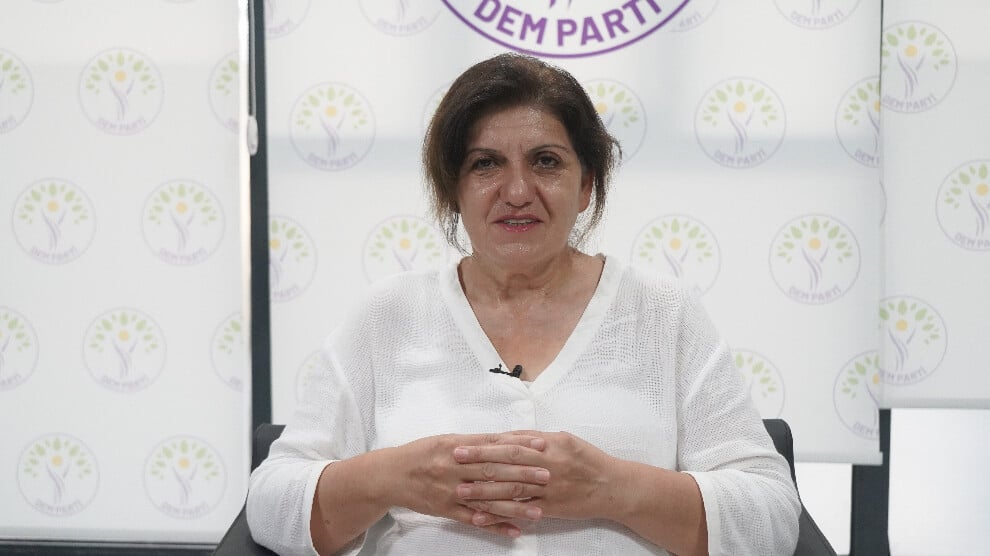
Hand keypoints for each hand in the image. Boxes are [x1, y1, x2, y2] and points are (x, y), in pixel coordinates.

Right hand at [389, 433, 549, 536]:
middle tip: (547, 476)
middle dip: (522, 474)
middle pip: (493, 472)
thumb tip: (507, 439)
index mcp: (455, 446)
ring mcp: (450, 491)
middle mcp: (453, 468)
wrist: (390, 475)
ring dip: (514, 506)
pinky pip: (474, 520)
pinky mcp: (446, 510)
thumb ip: (475, 442)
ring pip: (487, 500)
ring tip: (538, 510)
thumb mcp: (446, 440)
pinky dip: (495, 526)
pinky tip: (514, 531)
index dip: (518, 445)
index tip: (540, 446)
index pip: (492, 445)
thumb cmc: (421, 453)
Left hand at [453, 431, 617, 521]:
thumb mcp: (564, 440)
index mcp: (549, 446)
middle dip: (478, 465)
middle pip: (507, 466)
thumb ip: (536, 438)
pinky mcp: (550, 508)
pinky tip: (484, 515)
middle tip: (454, 464)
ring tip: (462, 491)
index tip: (464, 446)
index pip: (510, 445)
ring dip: (484, 491)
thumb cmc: (588, 459)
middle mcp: (547, 466)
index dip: (485, 446)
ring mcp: (548, 489)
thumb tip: (509, 436)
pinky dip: (501, 514)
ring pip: (511, 490)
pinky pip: (522, 511)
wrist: (613, 486)